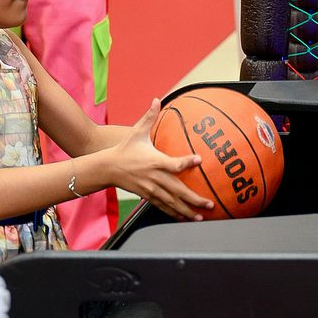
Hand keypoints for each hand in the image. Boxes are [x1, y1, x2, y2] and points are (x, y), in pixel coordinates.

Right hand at [108, 100, 211, 220]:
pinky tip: (185, 218)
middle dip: (194, 198)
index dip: (187, 161)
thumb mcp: (136, 131)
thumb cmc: (125, 149)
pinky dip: (174, 213)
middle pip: (177, 190)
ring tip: (200, 217)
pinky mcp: (147, 196)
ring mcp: (151, 189)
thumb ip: (149, 116)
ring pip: (172, 202)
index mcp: (155, 161)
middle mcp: (155, 177)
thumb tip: (157, 99)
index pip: (173, 163)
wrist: (108, 167)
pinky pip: (163, 206)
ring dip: (187, 211)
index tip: (199, 160)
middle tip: (209, 204)